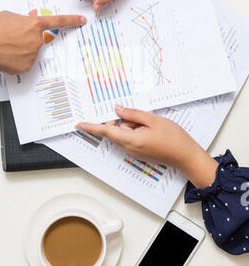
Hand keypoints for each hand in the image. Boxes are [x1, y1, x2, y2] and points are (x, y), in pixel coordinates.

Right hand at [0, 11, 86, 74]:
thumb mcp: (9, 16)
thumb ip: (22, 20)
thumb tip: (24, 26)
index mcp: (34, 24)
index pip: (57, 21)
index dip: (71, 21)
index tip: (81, 21)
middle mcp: (36, 40)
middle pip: (37, 40)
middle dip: (26, 39)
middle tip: (11, 38)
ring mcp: (33, 54)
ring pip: (30, 52)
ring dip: (21, 50)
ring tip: (5, 47)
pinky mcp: (26, 66)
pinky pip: (25, 62)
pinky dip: (17, 60)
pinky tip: (7, 56)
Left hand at [77, 105, 217, 188]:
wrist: (186, 155)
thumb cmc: (173, 139)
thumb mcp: (153, 120)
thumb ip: (133, 114)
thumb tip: (118, 109)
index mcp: (131, 140)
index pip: (106, 131)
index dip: (92, 127)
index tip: (79, 124)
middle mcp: (130, 148)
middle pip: (117, 129)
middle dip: (126, 120)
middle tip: (142, 117)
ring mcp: (135, 151)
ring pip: (125, 133)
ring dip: (134, 125)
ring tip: (151, 125)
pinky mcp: (140, 152)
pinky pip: (132, 137)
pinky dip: (138, 130)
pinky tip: (151, 129)